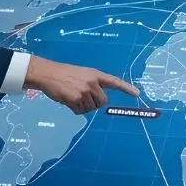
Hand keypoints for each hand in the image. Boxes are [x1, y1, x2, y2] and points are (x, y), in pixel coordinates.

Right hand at [25, 56, 139, 114]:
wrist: (48, 73)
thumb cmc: (64, 74)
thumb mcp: (82, 74)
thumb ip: (92, 84)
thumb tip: (97, 101)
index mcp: (95, 74)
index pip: (114, 82)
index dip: (126, 88)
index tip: (137, 94)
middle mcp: (92, 82)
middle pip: (102, 102)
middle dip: (94, 104)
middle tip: (82, 98)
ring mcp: (85, 91)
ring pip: (91, 108)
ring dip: (82, 106)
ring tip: (72, 97)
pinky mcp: (76, 99)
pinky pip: (80, 111)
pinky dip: (75, 109)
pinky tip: (68, 101)